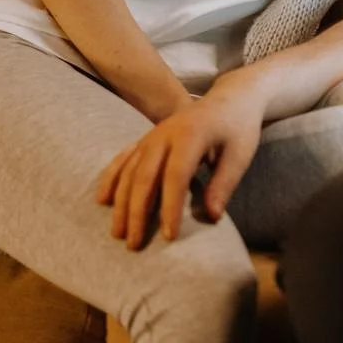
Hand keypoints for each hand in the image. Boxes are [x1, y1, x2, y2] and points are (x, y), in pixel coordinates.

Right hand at [96, 70, 269, 248]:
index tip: (169, 236)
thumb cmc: (238, 129)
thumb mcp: (240, 155)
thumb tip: (211, 217)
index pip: (175, 177)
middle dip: (137, 213)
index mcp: (190, 136)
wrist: (231, 99)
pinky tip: (103, 200)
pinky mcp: (147, 138)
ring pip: (129, 171)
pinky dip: (112, 179)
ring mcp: (152, 135)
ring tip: (117, 233)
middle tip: (134, 244)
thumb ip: (224, 184)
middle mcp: (165, 134)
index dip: (170, 208)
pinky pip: (123, 158)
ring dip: (121, 203)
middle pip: (144, 177)